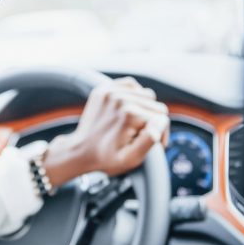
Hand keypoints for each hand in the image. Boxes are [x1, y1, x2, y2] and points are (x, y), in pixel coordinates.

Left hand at [41, 77, 169, 186]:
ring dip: (144, 108)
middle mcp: (121, 99)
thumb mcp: (130, 159)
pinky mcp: (105, 88)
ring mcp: (111, 91)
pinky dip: (134, 96)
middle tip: (139, 135)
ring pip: (146, 94)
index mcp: (130, 114)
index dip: (161, 134)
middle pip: (156, 105)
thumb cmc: (106, 158)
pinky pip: (131, 85)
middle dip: (152, 121)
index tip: (152, 144)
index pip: (162, 118)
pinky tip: (127, 110)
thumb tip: (160, 123)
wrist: (81, 150)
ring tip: (132, 124)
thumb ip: (148, 141)